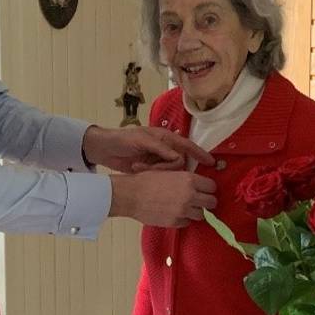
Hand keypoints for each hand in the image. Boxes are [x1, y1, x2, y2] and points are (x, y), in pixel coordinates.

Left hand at [83, 125, 214, 172]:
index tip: (211, 163)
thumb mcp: (141, 140)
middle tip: (149, 167)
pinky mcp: (150, 169)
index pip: (187, 146)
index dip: (200, 154)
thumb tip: (179, 158)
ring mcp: (157, 160)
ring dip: (156, 171)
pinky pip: (160, 176)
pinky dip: (150, 175)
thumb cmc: (122, 139)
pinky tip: (137, 170)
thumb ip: (160, 147)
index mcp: (165, 137)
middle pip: (179, 162)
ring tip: (138, 166)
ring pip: (169, 171)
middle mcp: (164, 148)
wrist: (103, 148)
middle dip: (168, 168)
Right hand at [108, 170, 216, 227]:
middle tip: (200, 201)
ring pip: (201, 215)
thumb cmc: (146, 181)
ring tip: (185, 208)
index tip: (205, 190)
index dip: (208, 189)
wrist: (131, 195)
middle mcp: (190, 195)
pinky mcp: (176, 222)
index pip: (212, 186)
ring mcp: (183, 210)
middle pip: (212, 202)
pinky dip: (183, 219)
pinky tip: (175, 213)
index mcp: (189, 179)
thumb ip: (186, 179)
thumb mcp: (170, 172)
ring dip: (195, 212)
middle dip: (207, 202)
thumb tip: (197, 184)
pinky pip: (187, 222)